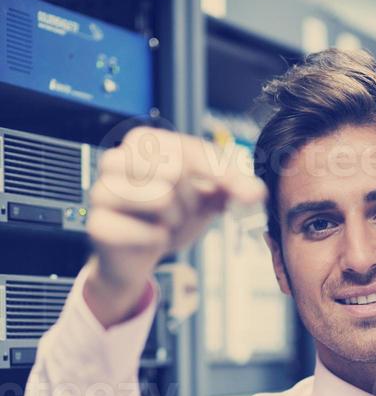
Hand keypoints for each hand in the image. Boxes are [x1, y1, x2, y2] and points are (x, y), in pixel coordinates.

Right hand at [86, 125, 266, 293]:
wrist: (138, 254)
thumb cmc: (168, 216)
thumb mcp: (206, 196)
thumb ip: (233, 188)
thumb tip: (257, 192)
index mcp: (142, 141)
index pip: (191, 148)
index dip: (221, 173)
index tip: (240, 192)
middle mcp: (115, 160)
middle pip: (175, 170)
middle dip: (190, 199)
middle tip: (181, 211)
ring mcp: (102, 191)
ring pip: (161, 197)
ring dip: (175, 220)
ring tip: (165, 222)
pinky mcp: (99, 225)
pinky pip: (149, 232)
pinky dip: (159, 242)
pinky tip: (148, 239)